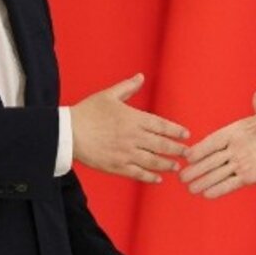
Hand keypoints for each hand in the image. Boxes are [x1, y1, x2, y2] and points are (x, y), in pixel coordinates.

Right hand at [71, 73, 189, 181]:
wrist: (67, 133)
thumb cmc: (87, 112)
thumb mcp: (108, 95)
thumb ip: (127, 87)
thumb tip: (140, 76)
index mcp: (133, 118)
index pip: (161, 125)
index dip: (175, 131)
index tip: (186, 135)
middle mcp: (133, 137)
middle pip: (162, 145)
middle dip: (177, 150)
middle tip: (188, 153)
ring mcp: (126, 153)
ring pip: (153, 161)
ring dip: (167, 164)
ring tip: (176, 167)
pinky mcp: (117, 167)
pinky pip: (138, 173)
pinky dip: (150, 177)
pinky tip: (158, 178)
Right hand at [180, 90, 255, 198]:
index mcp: (236, 132)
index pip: (215, 140)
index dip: (202, 148)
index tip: (188, 156)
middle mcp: (235, 148)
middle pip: (212, 159)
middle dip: (197, 168)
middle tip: (181, 177)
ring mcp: (241, 163)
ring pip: (219, 173)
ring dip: (205, 181)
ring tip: (189, 189)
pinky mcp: (249, 176)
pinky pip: (232, 183)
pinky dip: (220, 189)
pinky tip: (206, 195)